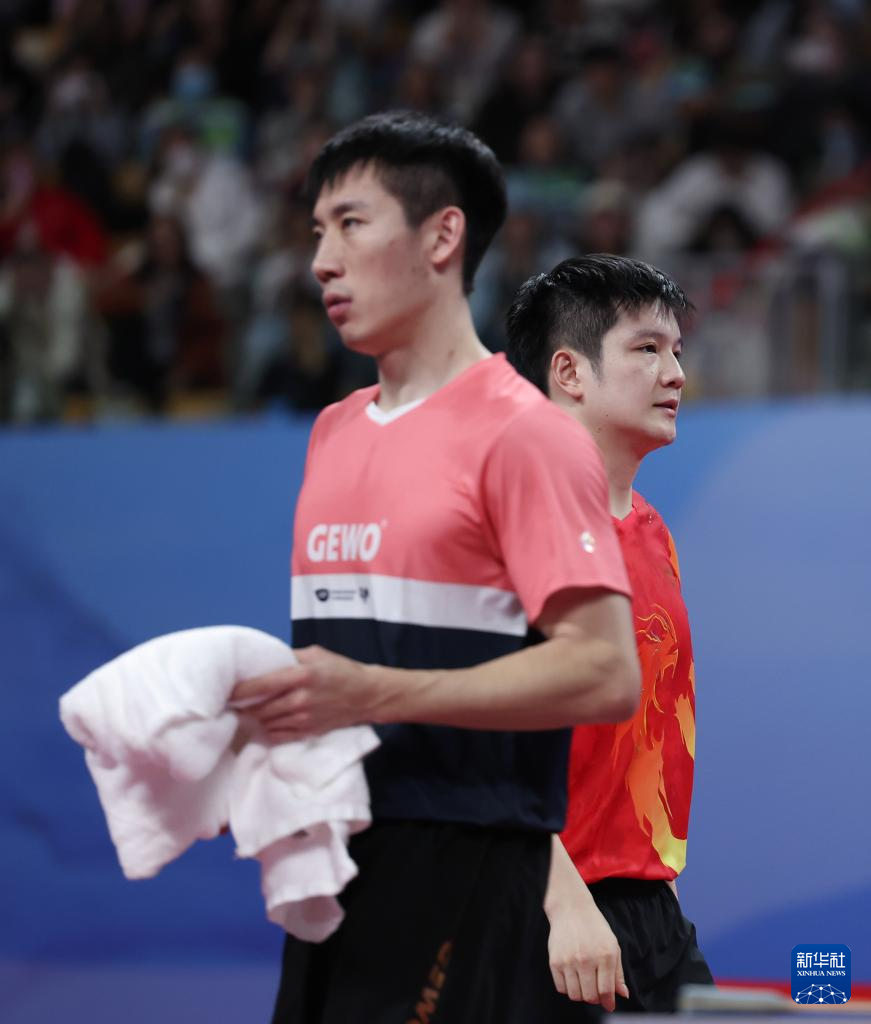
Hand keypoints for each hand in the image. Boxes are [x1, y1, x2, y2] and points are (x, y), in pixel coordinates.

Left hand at [229, 645, 378, 738]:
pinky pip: (278, 735)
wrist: (366, 695)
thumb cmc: (341, 670)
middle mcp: (300, 700)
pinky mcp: (307, 732)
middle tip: (232, 700)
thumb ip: (289, 657)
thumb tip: (264, 661)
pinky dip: (268, 729)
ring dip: (255, 717)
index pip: (262, 685)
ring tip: (247, 709)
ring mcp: (304, 719)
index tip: (227, 689)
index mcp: (301, 676)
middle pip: (260, 707)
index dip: (240, 689)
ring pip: (267, 722)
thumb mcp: (316, 654)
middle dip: (244, 705)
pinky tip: (266, 721)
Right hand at [547, 895, 628, 1010]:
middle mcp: (586, 959)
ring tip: (583, 982)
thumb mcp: (612, 946)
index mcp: (605, 955)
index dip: (608, 1002)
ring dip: (581, 994)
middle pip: (590, 996)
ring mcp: (569, 961)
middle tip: (595, 989)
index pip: (606, 991)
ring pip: (575, 995)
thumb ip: (618, 973)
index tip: (608, 1004)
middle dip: (595, 998)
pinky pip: (561, 988)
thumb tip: (623, 995)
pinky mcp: (555, 961)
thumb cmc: (595, 927)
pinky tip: (572, 977)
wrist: (571, 909)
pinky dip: (568, 988)